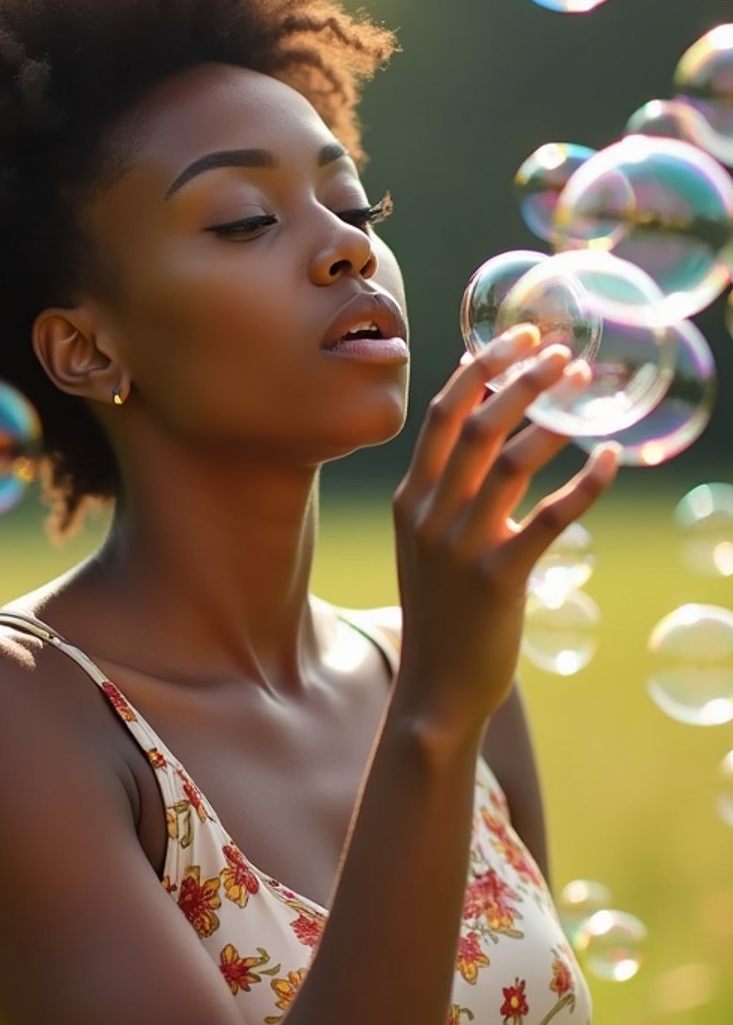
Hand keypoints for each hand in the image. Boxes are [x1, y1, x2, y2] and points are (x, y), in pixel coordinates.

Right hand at [392, 324, 619, 726]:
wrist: (437, 687)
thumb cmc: (445, 609)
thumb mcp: (431, 542)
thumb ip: (452, 491)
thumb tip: (493, 429)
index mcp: (412, 500)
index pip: (440, 416)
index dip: (479, 370)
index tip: (514, 337)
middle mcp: (431, 515)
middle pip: (476, 425)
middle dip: (521, 380)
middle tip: (563, 353)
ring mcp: (461, 546)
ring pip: (510, 461)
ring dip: (553, 417)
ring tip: (587, 389)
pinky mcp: (499, 578)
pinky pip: (550, 517)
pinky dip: (584, 483)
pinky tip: (610, 460)